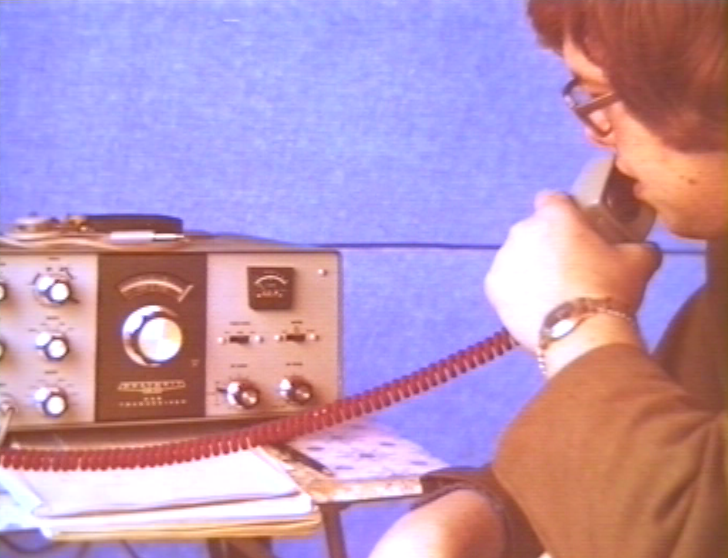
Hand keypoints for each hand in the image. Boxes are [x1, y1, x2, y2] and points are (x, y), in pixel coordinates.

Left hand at [484, 192, 661, 351]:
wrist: (579, 334)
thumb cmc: (609, 288)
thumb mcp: (639, 261)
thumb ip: (638, 246)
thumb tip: (643, 249)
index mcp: (554, 214)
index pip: (553, 199)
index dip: (565, 212)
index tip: (577, 230)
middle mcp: (522, 230)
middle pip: (534, 230)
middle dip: (548, 244)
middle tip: (571, 268)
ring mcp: (503, 259)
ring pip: (517, 257)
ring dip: (531, 268)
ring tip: (554, 294)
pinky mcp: (492, 288)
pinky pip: (506, 283)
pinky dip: (517, 292)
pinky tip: (537, 308)